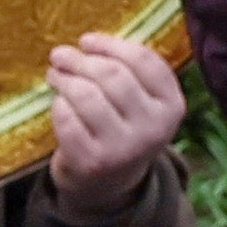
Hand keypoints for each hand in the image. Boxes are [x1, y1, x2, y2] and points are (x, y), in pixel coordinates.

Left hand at [43, 30, 184, 209]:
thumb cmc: (122, 128)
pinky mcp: (92, 162)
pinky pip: (67, 119)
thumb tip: (89, 42)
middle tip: (60, 55)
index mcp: (172, 106)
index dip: (110, 45)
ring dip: (64, 79)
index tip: (86, 40)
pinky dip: (58, 106)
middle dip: (80, 60)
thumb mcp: (142, 103)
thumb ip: (131, 72)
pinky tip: (58, 104)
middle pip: (111, 75)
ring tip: (54, 75)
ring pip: (86, 95)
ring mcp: (123, 148)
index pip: (143, 61)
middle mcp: (153, 128)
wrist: (109, 185)